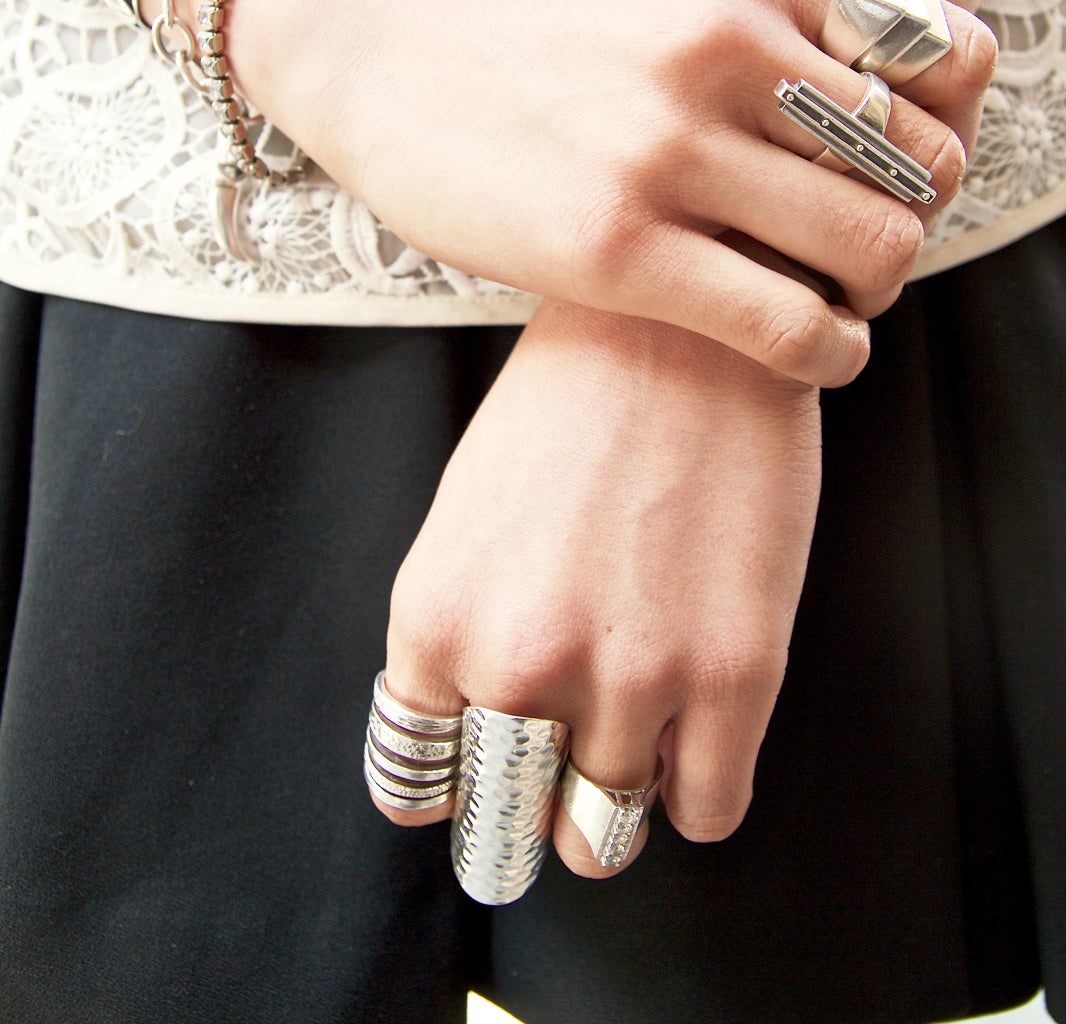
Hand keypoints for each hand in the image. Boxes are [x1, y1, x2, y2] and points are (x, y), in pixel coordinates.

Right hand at [239, 0, 992, 387]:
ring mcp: (666, 147)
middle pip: (918, 161)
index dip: (941, 133)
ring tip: (843, 301)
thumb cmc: (542, 35)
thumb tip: (900, 94)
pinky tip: (819, 353)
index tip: (897, 171)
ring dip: (880, 291)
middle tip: (872, 249)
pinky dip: (834, 352)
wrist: (388, 57)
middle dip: (917, 218)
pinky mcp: (616, 245)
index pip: (936, 61)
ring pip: (872, 244)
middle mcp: (720, 46)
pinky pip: (788, 322)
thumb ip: (783, 15)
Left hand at [376, 298, 822, 876]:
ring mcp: (630, 677)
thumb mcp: (467, 512)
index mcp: (436, 617)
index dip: (456, 782)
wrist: (690, 320)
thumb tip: (477, 732)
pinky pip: (705, 815)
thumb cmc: (574, 401)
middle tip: (569, 758)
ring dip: (618, 791)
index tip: (487, 768)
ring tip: (641, 720)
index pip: (415, 780)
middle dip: (535, 804)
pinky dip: (695, 792)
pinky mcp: (736, 674)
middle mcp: (517, 661)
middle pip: (508, 824)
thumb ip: (459, 632)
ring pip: (604, 835)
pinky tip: (698, 730)